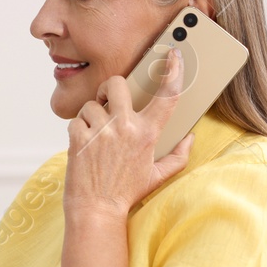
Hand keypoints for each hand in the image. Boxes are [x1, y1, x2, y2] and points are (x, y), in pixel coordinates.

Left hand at [64, 45, 193, 217]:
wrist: (96, 211)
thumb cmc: (126, 193)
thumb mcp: (158, 176)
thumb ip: (178, 156)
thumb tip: (190, 138)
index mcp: (148, 134)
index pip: (167, 96)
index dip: (173, 71)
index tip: (174, 55)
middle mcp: (125, 128)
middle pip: (117, 83)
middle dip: (110, 88)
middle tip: (108, 102)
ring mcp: (101, 132)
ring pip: (92, 103)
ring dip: (92, 115)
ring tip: (95, 135)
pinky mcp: (79, 138)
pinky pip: (76, 119)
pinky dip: (78, 130)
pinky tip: (84, 147)